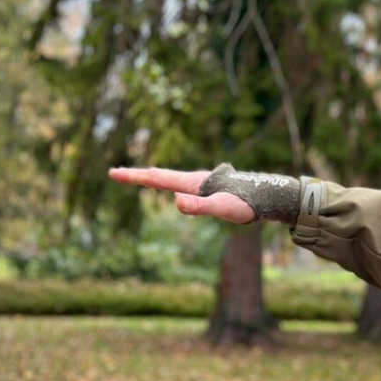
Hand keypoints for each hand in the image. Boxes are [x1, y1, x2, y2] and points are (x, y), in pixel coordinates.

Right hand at [108, 167, 255, 222]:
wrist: (268, 195)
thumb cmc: (246, 204)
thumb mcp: (222, 208)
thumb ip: (200, 207)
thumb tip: (176, 201)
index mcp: (192, 183)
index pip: (157, 178)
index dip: (134, 176)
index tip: (112, 172)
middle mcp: (195, 179)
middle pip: (160, 175)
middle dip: (137, 175)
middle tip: (114, 173)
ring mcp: (203, 183)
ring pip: (172, 178)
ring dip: (153, 177)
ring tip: (138, 177)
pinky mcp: (212, 187)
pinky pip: (184, 184)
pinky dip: (171, 183)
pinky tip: (175, 190)